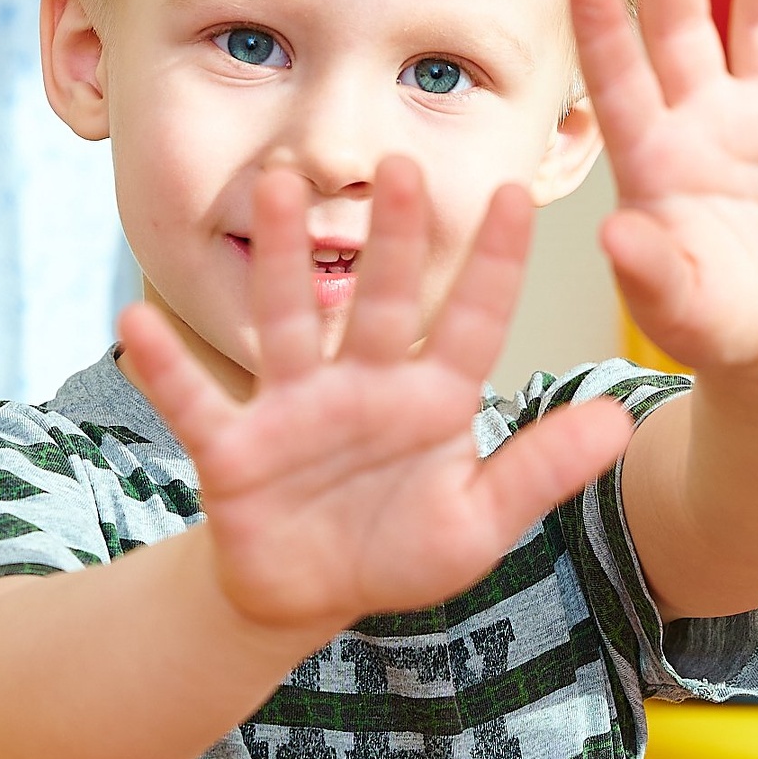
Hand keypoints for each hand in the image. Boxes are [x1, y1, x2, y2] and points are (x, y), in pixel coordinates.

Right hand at [116, 156, 632, 633]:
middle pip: (382, 299)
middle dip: (391, 236)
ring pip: (289, 319)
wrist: (308, 594)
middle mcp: (363, 382)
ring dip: (280, 258)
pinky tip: (138, 321)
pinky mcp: (234, 446)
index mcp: (430, 397)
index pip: (472, 320)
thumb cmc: (398, 548)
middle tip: (401, 164)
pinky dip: (168, 367)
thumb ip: (538, 472)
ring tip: (273, 185)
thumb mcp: (478, 523)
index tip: (519, 194)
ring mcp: (295, 406)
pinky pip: (196, 402)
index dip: (494, 262)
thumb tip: (619, 422)